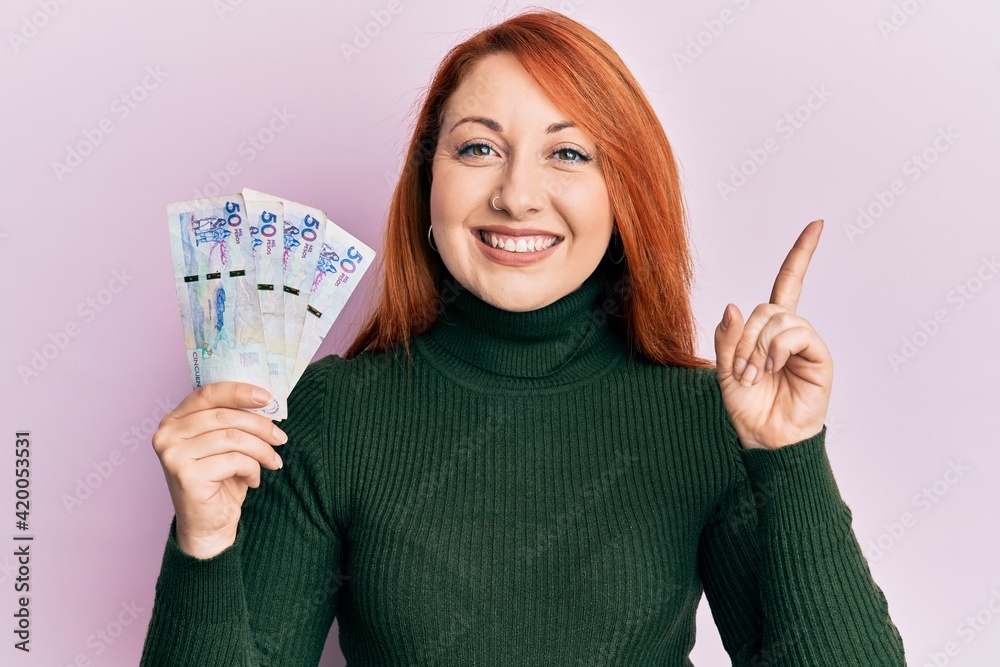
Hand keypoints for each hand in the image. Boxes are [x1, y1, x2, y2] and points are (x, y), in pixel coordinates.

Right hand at [151, 382, 287, 557]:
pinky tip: (253, 480)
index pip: (208, 393)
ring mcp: (173, 455)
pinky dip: (252, 469)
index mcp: (174, 420)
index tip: (267, 397)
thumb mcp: (226, 445)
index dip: (239, 391)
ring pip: (233, 438)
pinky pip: (234, 460)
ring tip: (273, 462)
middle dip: (260, 426)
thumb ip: (232, 420)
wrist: (207, 527)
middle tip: (281, 438)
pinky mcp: (186, 475)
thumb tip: (263, 398)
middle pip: (225, 416)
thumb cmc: (219, 482)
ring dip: (261, 450)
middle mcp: (167, 435)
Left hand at [713, 219, 832, 449]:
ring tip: (753, 375)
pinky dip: (776, 348)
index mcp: (768, 330)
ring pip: (778, 319)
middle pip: (767, 307)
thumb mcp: (724, 369)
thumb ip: (727, 337)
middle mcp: (791, 332)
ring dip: (757, 347)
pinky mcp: (819, 357)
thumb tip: (733, 305)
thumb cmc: (748, 407)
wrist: (766, 438)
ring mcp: (807, 344)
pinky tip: (772, 369)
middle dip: (745, 337)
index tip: (818, 224)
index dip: (802, 254)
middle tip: (741, 370)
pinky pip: (796, 334)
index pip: (788, 283)